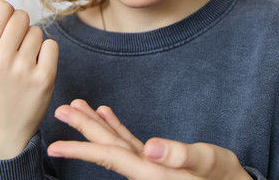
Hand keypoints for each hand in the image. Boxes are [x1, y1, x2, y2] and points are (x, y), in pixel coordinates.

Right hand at [0, 0, 58, 160]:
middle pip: (22, 16)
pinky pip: (51, 45)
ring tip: (22, 60)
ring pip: (37, 31)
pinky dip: (46, 53)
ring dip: (32, 42)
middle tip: (14, 45)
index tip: (3, 27)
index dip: (4, 14)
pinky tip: (35, 66)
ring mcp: (23, 69)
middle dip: (20, 26)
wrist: (3, 128)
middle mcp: (0, 58)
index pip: (2, 7)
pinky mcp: (44, 79)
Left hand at [47, 99, 251, 179]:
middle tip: (61, 110)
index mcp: (152, 173)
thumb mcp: (207, 164)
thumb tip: (149, 148)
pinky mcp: (158, 161)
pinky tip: (106, 114)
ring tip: (77, 106)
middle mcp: (145, 170)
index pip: (110, 157)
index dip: (81, 150)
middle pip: (107, 148)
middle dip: (83, 129)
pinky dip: (118, 128)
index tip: (55, 147)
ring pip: (116, 143)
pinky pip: (131, 144)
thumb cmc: (224, 177)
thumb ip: (180, 156)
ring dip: (96, 124)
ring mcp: (150, 166)